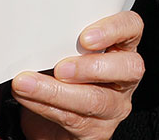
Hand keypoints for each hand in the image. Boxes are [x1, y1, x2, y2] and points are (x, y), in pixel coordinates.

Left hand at [12, 11, 144, 139]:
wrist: (51, 121)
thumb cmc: (61, 76)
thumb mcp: (66, 51)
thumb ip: (63, 41)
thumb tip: (33, 34)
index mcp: (121, 47)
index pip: (132, 28)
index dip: (114, 29)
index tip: (85, 37)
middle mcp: (125, 76)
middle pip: (129, 67)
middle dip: (91, 67)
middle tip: (60, 68)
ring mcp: (115, 105)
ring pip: (96, 99)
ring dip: (56, 91)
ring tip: (27, 83)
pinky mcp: (98, 131)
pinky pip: (73, 118)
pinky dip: (44, 105)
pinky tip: (26, 97)